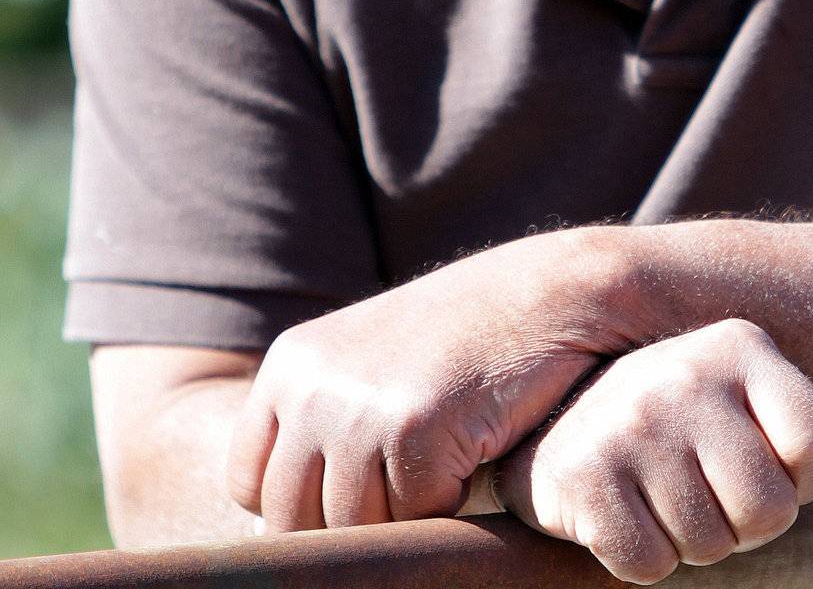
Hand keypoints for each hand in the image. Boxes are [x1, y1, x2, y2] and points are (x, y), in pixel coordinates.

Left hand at [227, 228, 635, 530]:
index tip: (364, 489)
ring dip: (407, 513)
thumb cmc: (471, 336)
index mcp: (291, 363)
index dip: (306, 504)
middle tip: (417, 481)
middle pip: (294, 518)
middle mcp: (311, 385)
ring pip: (356, 528)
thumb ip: (323, 423)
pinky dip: (453, 501)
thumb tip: (278, 525)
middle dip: (358, 518)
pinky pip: (416, 517)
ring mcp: (357, 407)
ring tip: (450, 455)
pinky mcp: (411, 431)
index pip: (251, 484)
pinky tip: (477, 446)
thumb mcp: (374, 362)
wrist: (554, 292)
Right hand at [491, 318, 812, 583]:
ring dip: (694, 541)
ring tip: (669, 496)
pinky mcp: (583, 476)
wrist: (566, 420)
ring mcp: (631, 422)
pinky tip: (631, 511)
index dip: (802, 478)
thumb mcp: (761, 408)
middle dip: (748, 524)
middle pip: (769, 508)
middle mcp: (685, 372)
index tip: (770, 466)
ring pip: (709, 545)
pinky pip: (649, 564)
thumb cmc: (691, 420)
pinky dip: (645, 557)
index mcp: (739, 346)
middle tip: (712, 493)